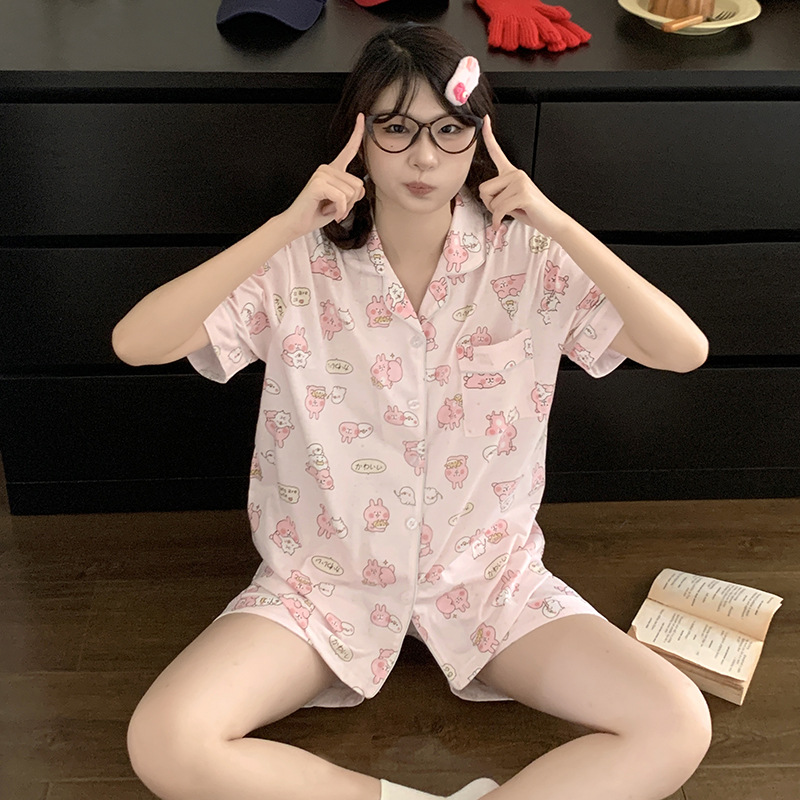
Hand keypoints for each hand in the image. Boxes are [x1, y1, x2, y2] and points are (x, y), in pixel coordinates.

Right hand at [279, 113, 366, 238]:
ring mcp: (322, 174)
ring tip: (329, 208)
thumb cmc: (317, 213)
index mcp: (333, 170)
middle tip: (335, 207)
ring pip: (351, 193)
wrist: (298, 223)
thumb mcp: (341, 202)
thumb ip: (352, 192)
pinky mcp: (318, 183)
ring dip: (344, 207)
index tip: (362, 117)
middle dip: (351, 202)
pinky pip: (342, 198)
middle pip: (359, 184)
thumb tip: (361, 187)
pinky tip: (328, 212)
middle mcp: (327, 168)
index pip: (349, 150)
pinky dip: (339, 210)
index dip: (357, 134)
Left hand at [478, 115, 571, 238]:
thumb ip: (496, 195)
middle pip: (483, 189)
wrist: (551, 221)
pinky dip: (498, 219)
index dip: (488, 136)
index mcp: (512, 172)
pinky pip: (499, 209)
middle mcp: (515, 173)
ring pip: (491, 201)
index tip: (484, 119)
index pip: (497, 152)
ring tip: (513, 211)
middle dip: (489, 204)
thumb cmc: (531, 211)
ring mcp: (520, 181)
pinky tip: (502, 223)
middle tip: (505, 208)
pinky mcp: (523, 193)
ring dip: (497, 212)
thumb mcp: (510, 201)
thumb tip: (485, 196)